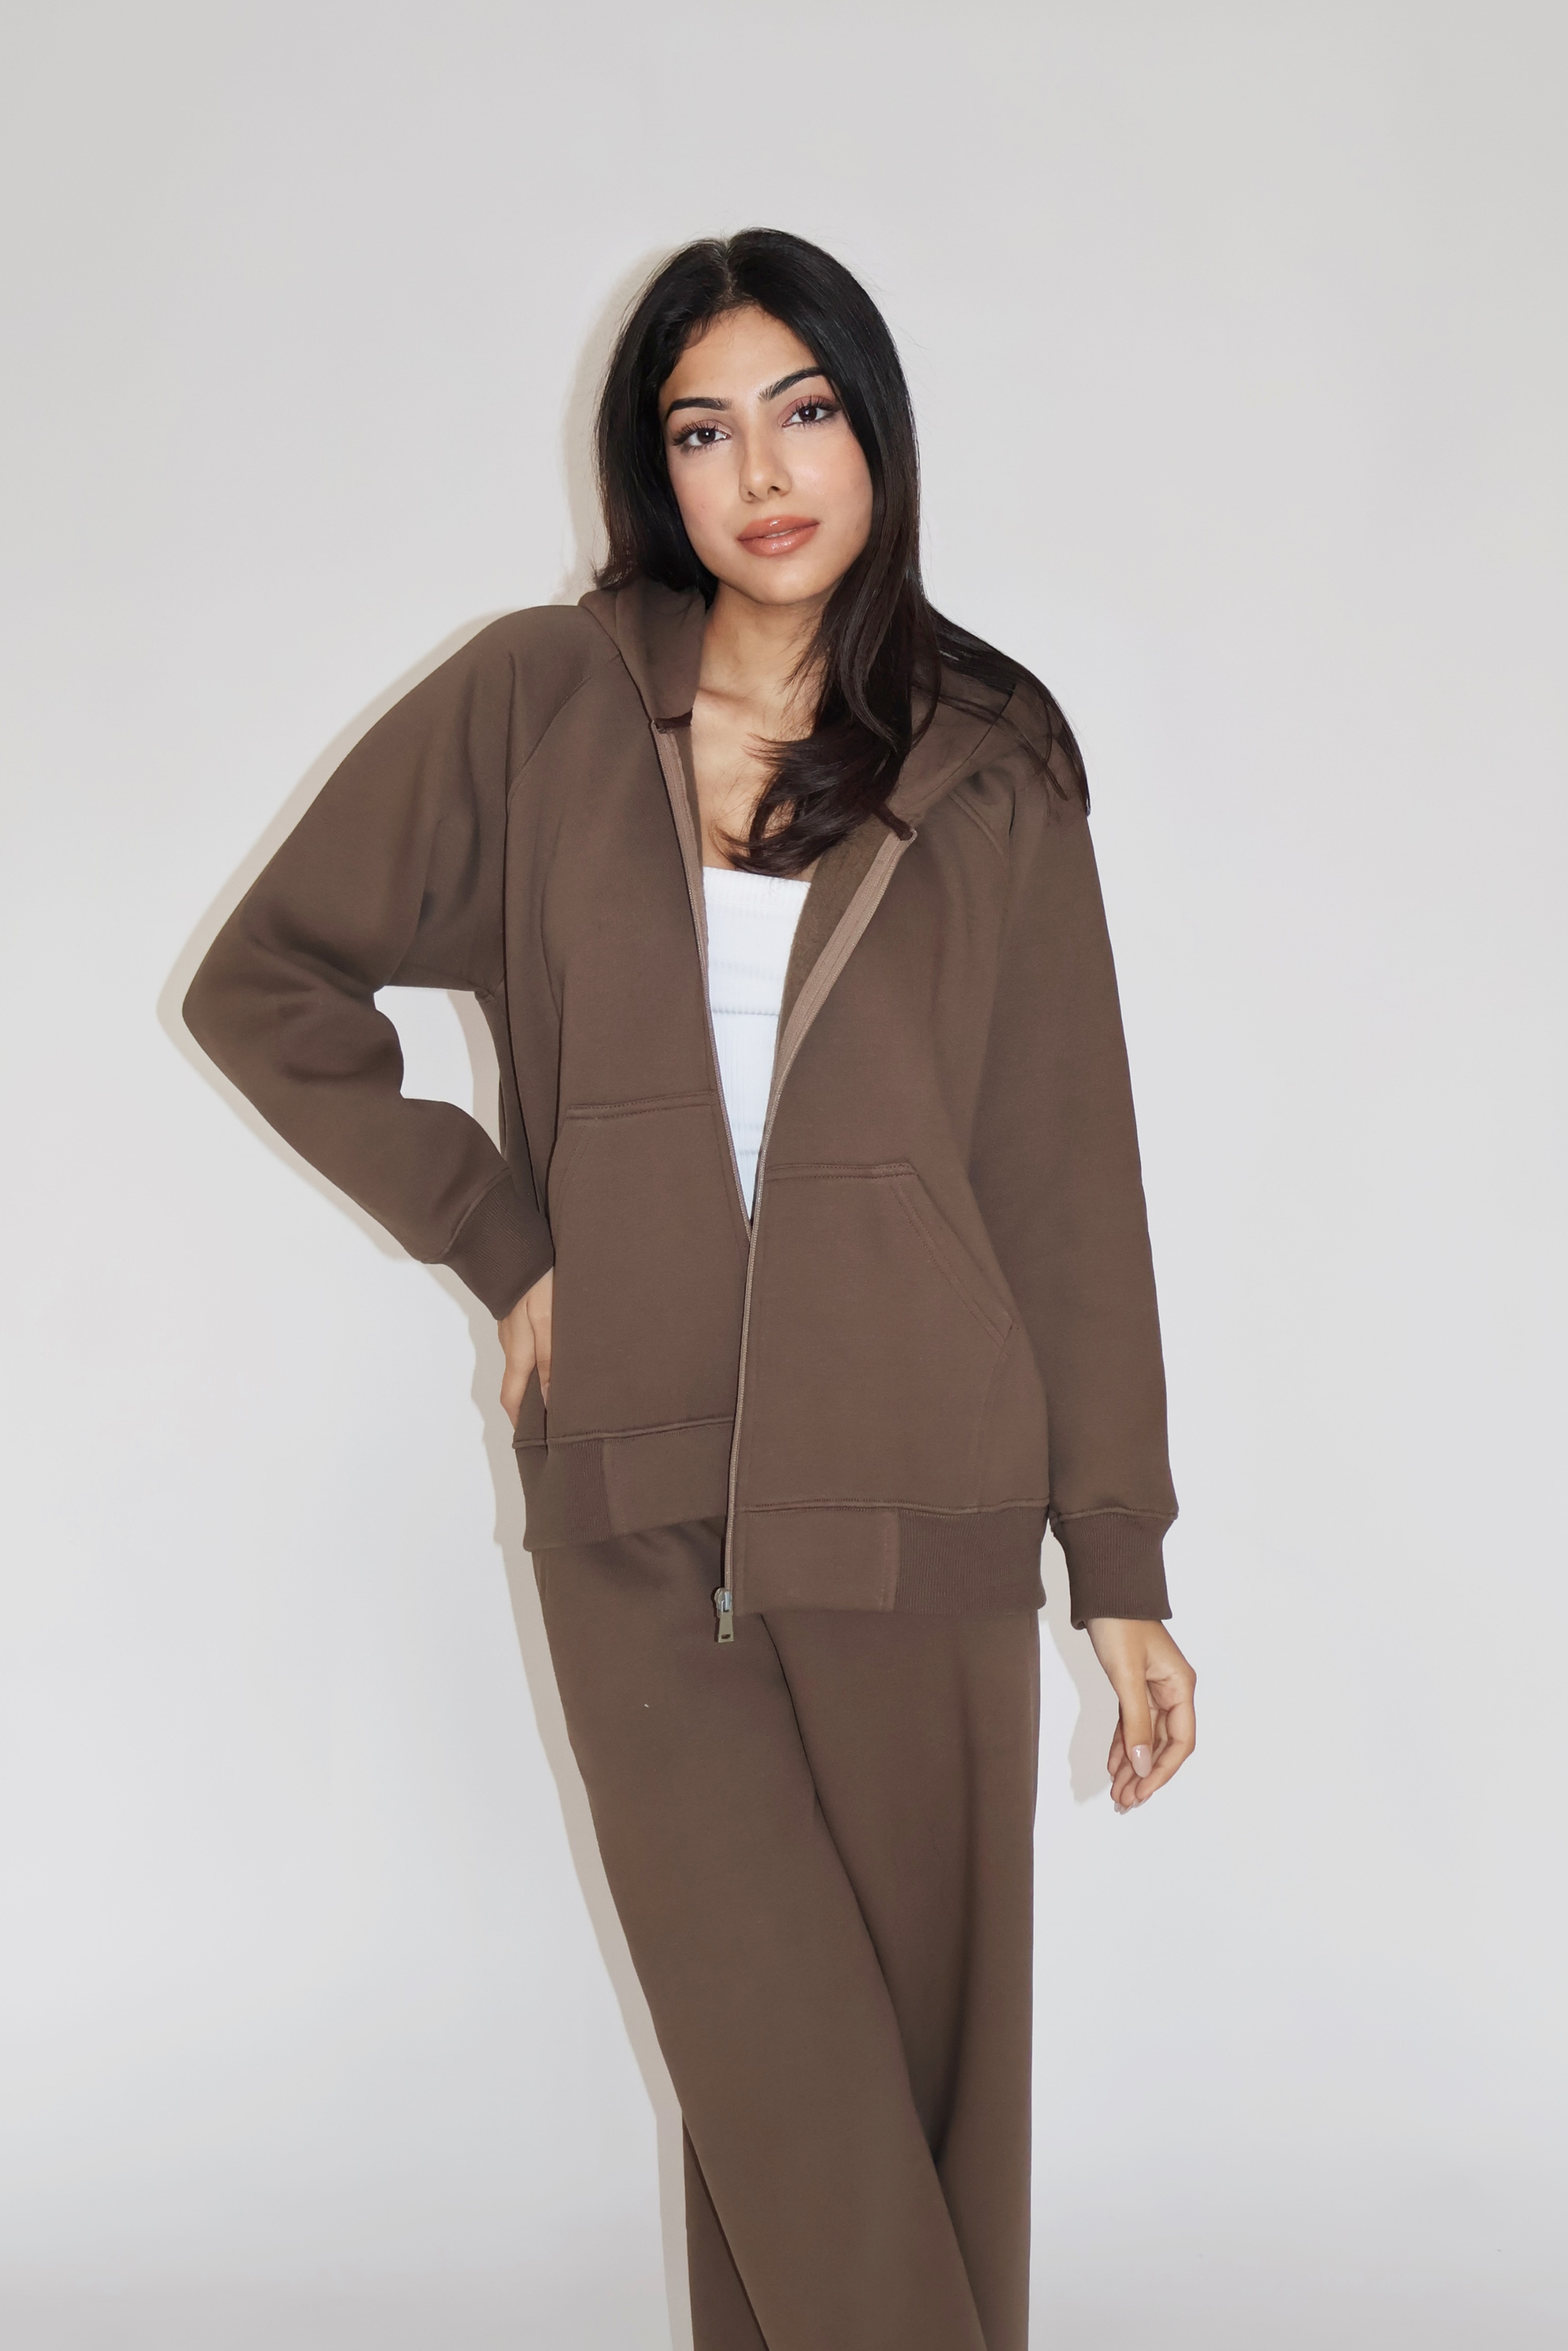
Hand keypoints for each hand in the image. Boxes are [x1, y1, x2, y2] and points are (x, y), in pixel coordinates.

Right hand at [498, 1268, 553, 1427]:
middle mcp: (511, 1344)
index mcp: (518, 1353)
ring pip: (524, 1362)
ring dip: (538, 1378)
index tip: (534, 1440)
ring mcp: (513, 1328)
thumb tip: (548, 1400)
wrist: (517, 1245)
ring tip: (564, 1387)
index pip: (512, 1398)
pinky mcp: (519, 1313)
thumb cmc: (536, 1284)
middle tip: (555, 1418)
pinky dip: (539, 1356)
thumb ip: (550, 1361)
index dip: (520, 1422)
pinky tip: (558, 1352)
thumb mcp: (549, 1323)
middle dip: (531, 1404)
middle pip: (518, 1383)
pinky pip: (527, 1343)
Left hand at [1085, 1616, 1195, 1808]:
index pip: (1179, 1742)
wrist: (1104, 1591)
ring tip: (1118, 1792)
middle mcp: (1172, 1690)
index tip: (1142, 1792)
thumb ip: (1136, 1722)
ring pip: (1146, 1737)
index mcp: (1181, 1687)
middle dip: (1145, 1775)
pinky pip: (1132, 1723)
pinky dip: (1123, 1745)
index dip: (1161, 1771)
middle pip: (1163, 1744)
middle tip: (1125, 1801)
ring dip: (1133, 1765)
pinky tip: (1114, 1766)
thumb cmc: (1119, 1623)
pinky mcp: (1134, 1685)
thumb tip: (1142, 1765)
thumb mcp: (1126, 1676)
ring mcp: (1153, 1689)